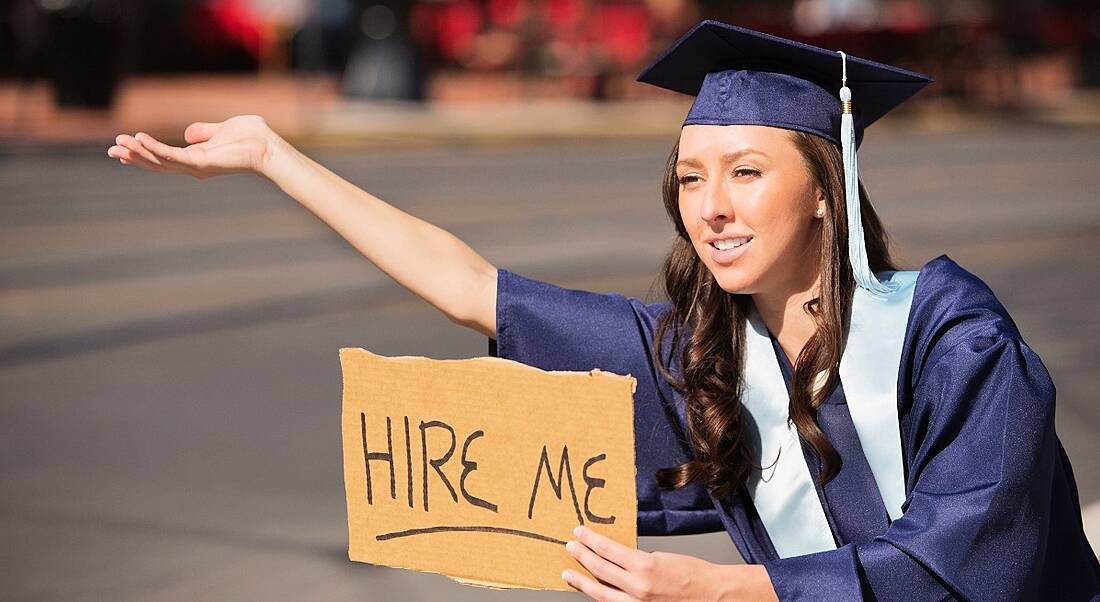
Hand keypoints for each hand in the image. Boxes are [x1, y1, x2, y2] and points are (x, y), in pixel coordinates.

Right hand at [106, 115, 275, 178]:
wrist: (268, 146)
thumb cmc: (251, 137)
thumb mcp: (221, 129)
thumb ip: (203, 131)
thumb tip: (187, 133)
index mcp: (197, 158)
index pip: (164, 157)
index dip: (144, 153)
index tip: (124, 147)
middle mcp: (194, 166)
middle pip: (157, 163)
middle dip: (134, 156)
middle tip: (112, 150)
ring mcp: (197, 166)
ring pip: (161, 161)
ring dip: (138, 153)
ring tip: (118, 144)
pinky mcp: (201, 163)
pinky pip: (173, 156)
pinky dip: (155, 149)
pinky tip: (139, 141)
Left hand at [563, 526, 777, 600]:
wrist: (711, 594)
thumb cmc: (692, 573)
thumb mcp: (660, 556)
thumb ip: (636, 558)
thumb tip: (614, 555)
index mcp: (645, 567)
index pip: (608, 550)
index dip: (590, 540)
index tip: (579, 532)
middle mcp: (638, 588)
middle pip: (600, 570)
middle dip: (582, 556)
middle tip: (570, 546)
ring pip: (601, 592)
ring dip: (582, 581)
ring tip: (569, 573)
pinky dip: (601, 595)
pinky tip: (592, 589)